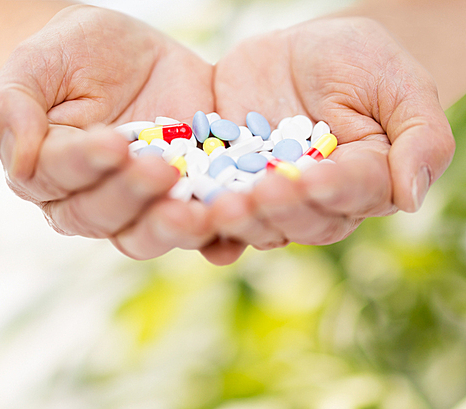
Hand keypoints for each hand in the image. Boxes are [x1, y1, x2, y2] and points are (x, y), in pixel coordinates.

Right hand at [0, 4, 216, 259]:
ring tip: (200, 213)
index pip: (60, 178)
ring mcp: (144, 202)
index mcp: (50, 171)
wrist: (125, 56)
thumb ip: (12, 107)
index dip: (84, 165)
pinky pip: (200, 223)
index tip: (113, 143)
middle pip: (107, 216)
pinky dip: (218, 232)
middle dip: (133, 197)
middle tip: (160, 171)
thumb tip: (21, 163)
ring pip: (151, 233)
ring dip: (175, 228)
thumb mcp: (38, 63)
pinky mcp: (187, 193)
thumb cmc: (73, 56)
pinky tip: (234, 223)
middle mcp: (95, 198)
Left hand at [206, 17, 454, 259]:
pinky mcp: (231, 183)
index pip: (353, 194)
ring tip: (222, 208)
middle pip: (303, 220)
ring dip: (241, 221)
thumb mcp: (396, 83)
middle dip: (282, 210)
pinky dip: (204, 215)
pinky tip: (187, 213)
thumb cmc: (358, 62)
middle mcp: (317, 200)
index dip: (332, 190)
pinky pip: (218, 205)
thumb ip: (419, 137)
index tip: (312, 178)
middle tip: (261, 194)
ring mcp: (271, 195)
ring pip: (259, 223)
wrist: (298, 51)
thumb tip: (412, 198)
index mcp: (364, 180)